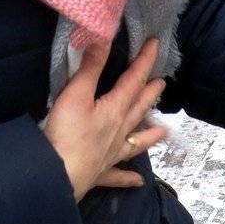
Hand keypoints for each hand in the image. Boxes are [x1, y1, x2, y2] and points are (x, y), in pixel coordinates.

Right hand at [43, 38, 168, 201]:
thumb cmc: (66, 133)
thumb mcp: (75, 95)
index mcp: (115, 110)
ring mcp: (112, 154)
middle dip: (150, 94)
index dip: (144, 62)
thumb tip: (103, 41)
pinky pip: (118, 176)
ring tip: (164, 132)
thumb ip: (90, 69)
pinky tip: (138, 182)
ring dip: (151, 136)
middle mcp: (119, 132)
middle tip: (162, 84)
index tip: (155, 45)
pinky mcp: (101, 173)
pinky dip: (129, 178)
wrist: (60, 174)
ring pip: (136, 142)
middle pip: (138, 109)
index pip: (133, 81)